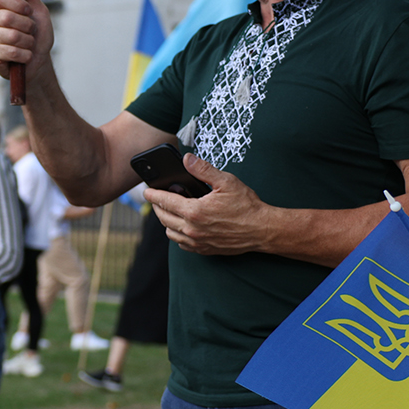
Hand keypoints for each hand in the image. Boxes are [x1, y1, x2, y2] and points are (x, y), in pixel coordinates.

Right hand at [0, 0, 54, 80]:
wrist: (39, 60)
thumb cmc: (38, 35)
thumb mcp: (39, 12)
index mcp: (2, 7)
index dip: (17, 3)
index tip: (29, 11)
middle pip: (7, 17)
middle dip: (27, 27)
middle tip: (31, 32)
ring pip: (11, 36)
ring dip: (27, 43)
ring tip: (28, 45)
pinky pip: (9, 52)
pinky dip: (23, 55)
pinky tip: (23, 56)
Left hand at [146, 155, 263, 255]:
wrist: (262, 230)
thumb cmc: (246, 206)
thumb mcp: (226, 181)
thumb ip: (203, 169)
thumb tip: (187, 159)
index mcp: (194, 211)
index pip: (165, 201)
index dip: (153, 195)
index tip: (147, 191)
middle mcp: (192, 229)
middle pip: (163, 218)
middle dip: (157, 207)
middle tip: (156, 199)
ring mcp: (197, 242)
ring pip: (170, 233)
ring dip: (166, 222)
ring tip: (169, 211)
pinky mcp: (204, 250)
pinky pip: (182, 244)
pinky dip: (178, 235)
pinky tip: (182, 226)